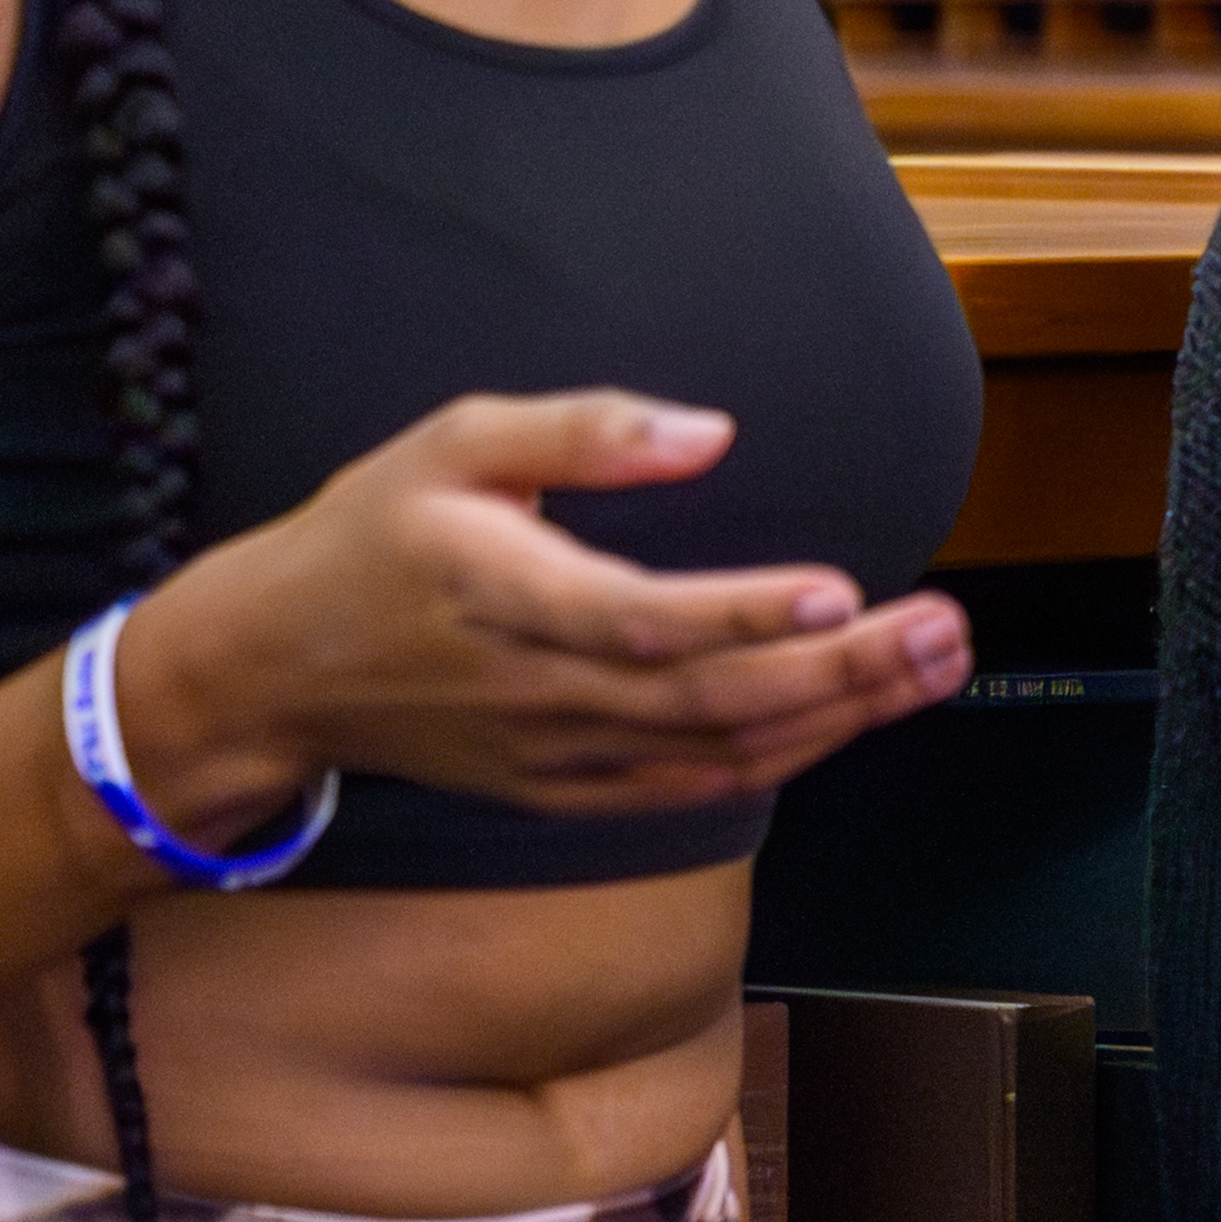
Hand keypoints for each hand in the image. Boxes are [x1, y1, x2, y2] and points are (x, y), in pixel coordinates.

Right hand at [105, 391, 969, 840]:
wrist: (274, 670)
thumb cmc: (371, 535)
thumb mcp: (452, 441)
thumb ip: (579, 431)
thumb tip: (710, 433)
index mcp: (501, 591)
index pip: (639, 618)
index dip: (744, 616)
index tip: (841, 590)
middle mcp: (536, 688)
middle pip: (708, 696)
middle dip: (842, 671)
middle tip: (946, 630)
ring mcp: (553, 753)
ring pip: (716, 750)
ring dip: (839, 715)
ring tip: (937, 665)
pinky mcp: (564, 790)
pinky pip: (691, 786)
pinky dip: (782, 758)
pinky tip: (857, 717)